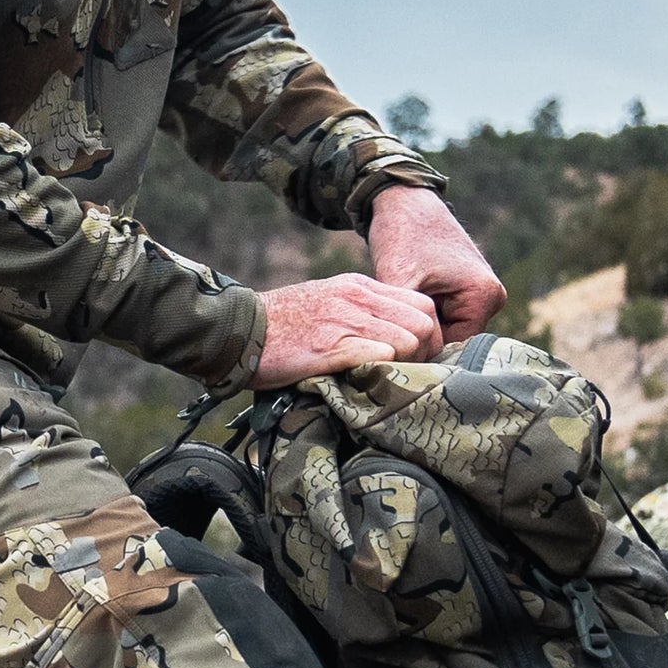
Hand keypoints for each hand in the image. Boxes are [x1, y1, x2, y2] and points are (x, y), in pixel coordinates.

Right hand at [255, 274, 441, 386]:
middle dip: (424, 353)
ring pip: (408, 341)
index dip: (429, 334)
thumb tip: (391, 335)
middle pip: (424, 324)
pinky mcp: (330, 347)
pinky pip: (379, 356)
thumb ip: (360, 311)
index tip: (417, 357)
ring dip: (405, 365)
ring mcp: (344, 321)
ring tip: (388, 380)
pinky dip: (383, 370)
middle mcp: (357, 299)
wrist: (238, 328)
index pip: (422, 305)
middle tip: (408, 373)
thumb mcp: (328, 301)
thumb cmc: (282, 323)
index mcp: (359, 286)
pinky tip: (370, 381)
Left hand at [368, 187, 506, 342]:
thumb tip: (404, 359)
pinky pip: (442, 316)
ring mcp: (480, 294)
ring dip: (419, 325)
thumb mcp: (399, 280)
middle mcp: (491, 298)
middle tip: (387, 329)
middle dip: (420, 336)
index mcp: (485, 296)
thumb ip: (406, 322)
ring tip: (394, 312)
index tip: (391, 344)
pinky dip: (420, 314)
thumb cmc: (402, 235)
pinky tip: (402, 304)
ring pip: (443, 330)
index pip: (452, 346)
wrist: (403, 201)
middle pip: (451, 340)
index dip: (420, 349)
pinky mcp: (465, 290)